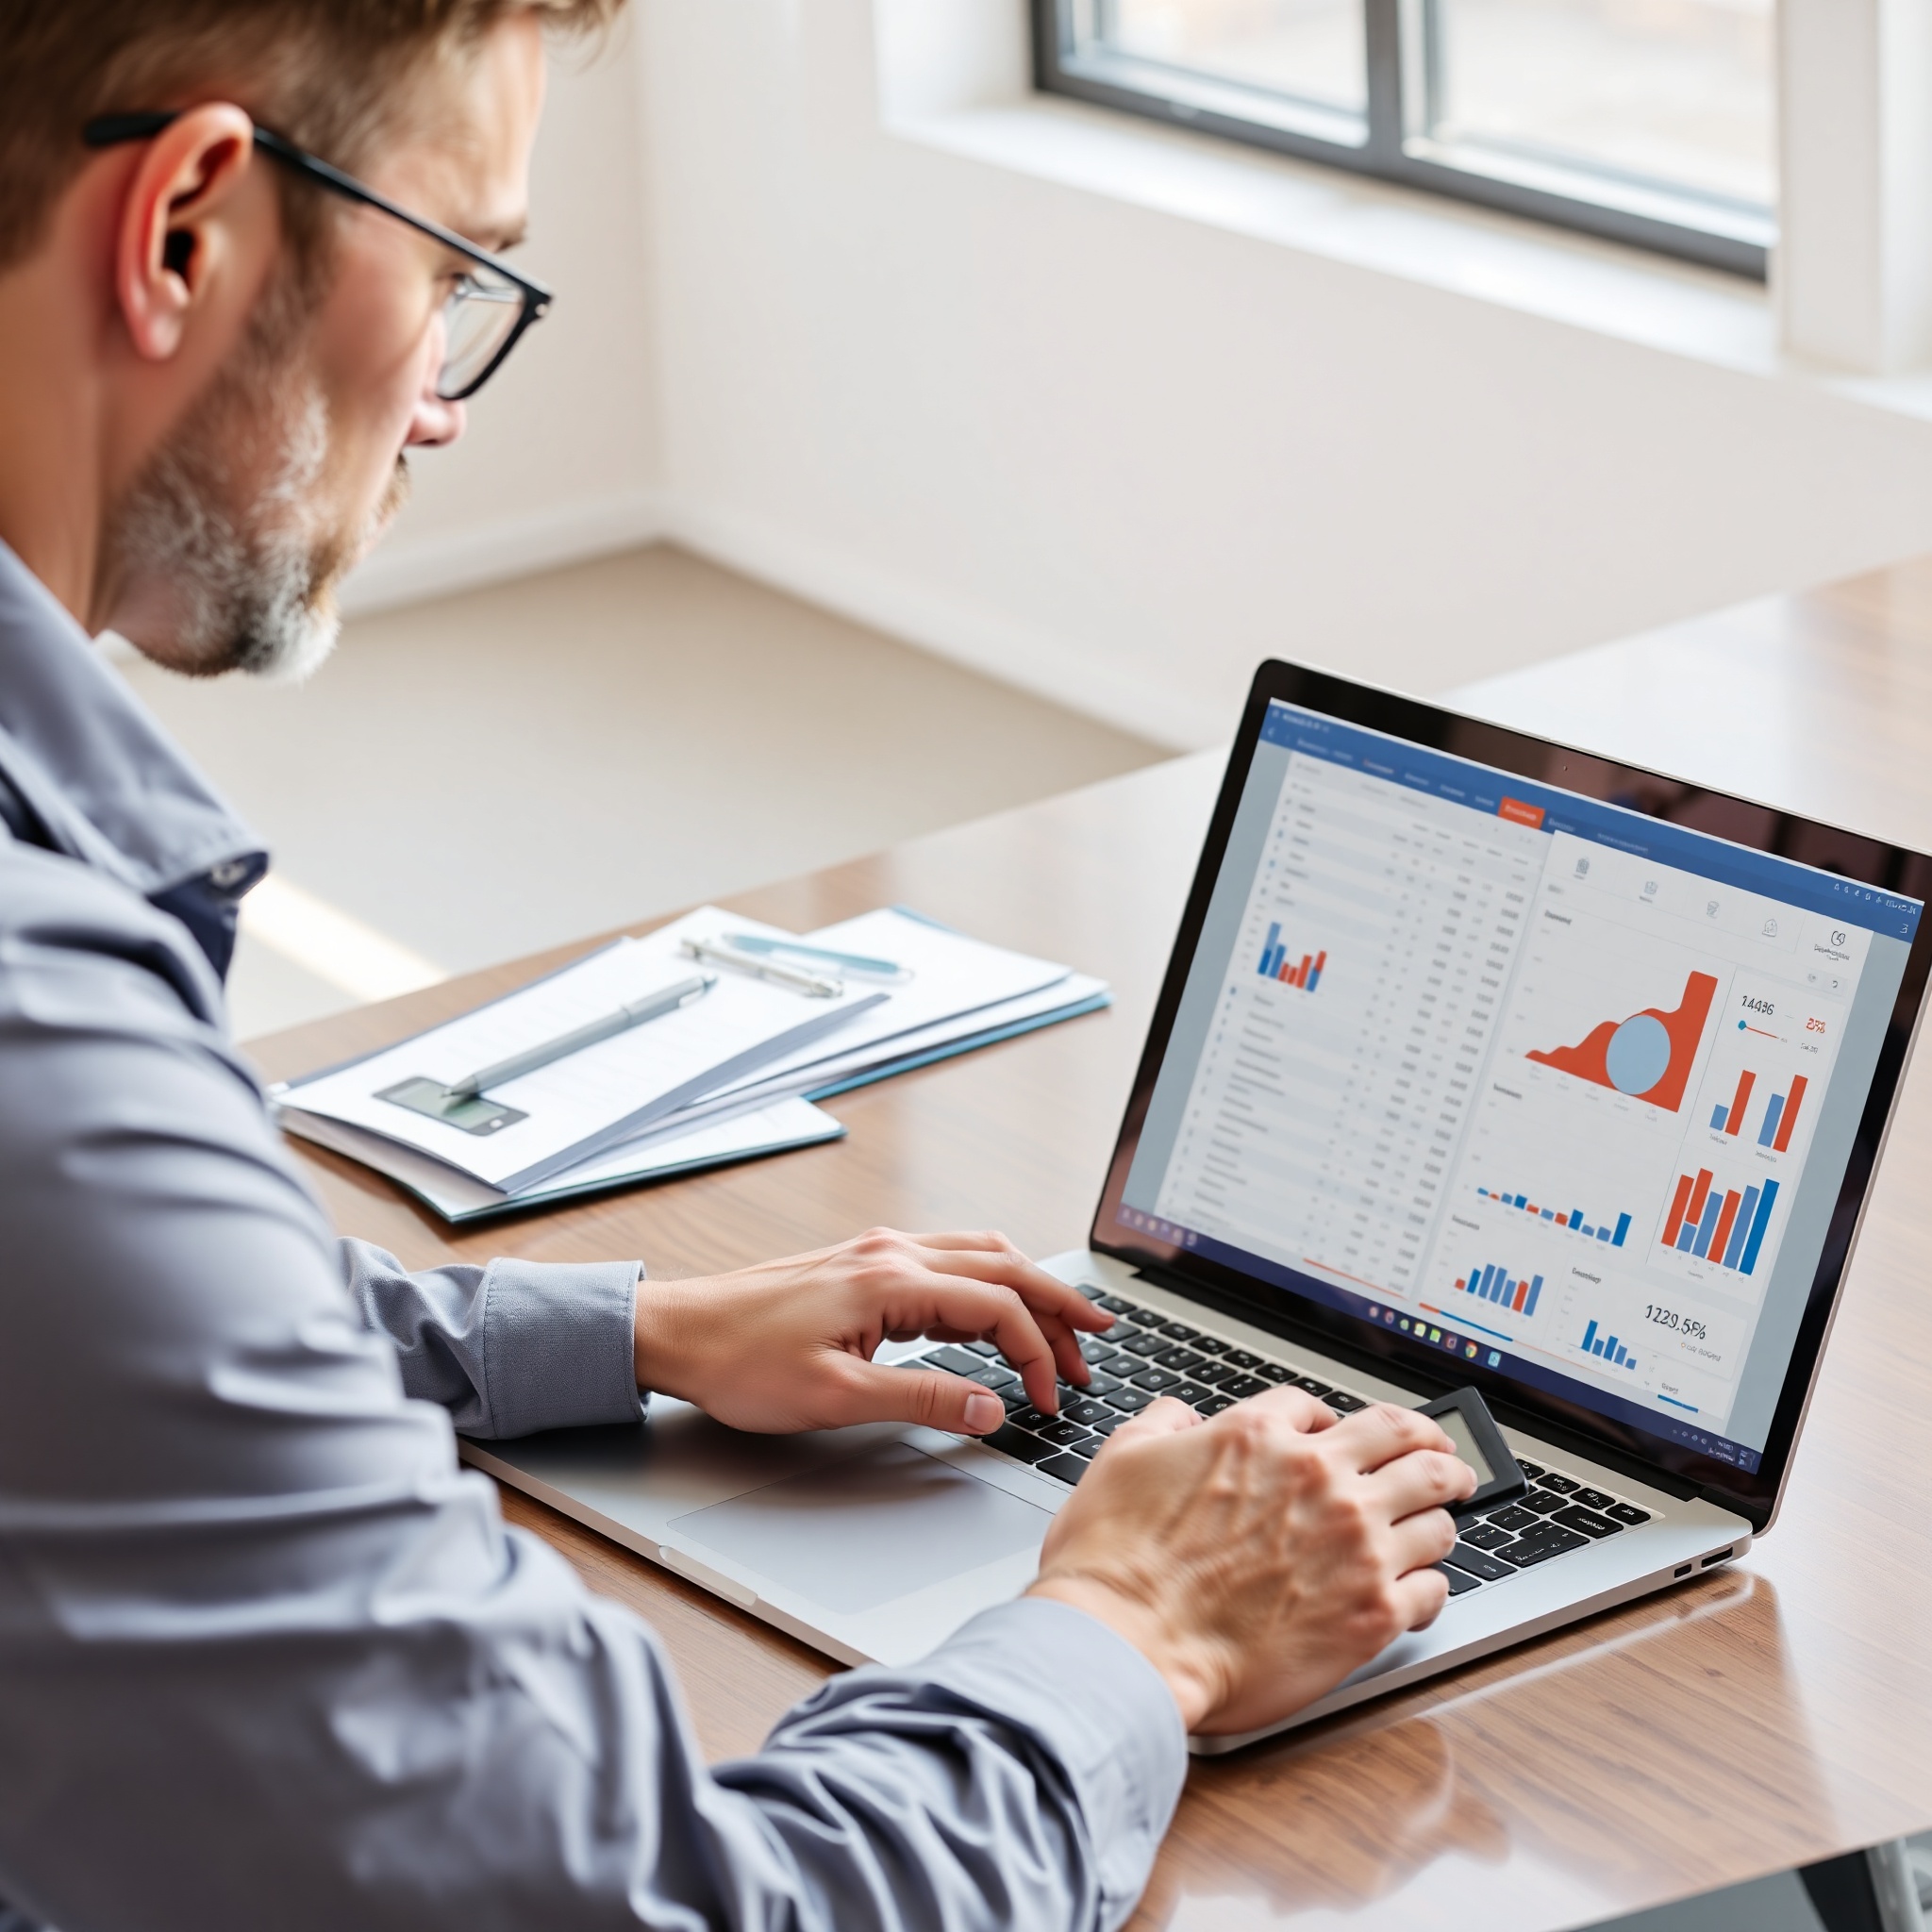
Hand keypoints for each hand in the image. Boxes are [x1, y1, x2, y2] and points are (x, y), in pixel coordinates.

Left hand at [633, 1227, 1111, 1434]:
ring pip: (981, 1254)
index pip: (998, 1306)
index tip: (1051, 1398)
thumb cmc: (741, 1362)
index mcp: (892, 1279)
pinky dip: (991, 1279)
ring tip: (1066, 1323)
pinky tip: (996, 1305)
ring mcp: (879, 1251)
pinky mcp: (864, 1263)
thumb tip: (992, 1406)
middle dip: (1058, 1307)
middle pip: (1004, 1267)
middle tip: (1099, 1344)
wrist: (678, 1332)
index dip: (1038, 1353)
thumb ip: (923, 1399)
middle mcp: (893, 1252)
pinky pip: (950, 1259)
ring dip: (1029, 1288)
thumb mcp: (835, 1398)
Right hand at [1027, 1390, 1474, 1734]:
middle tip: (1445, 1460)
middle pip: (1410, 1442)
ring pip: (1437, 1513)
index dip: (1330, 1421)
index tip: (1340, 1437)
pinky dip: (1430, 1586)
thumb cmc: (1116, 1564)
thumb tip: (1180, 1416)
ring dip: (1438, 1516)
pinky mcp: (1373, 1613)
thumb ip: (1162, 1425)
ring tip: (1438, 1524)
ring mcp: (1355, 1545)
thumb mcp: (1122, 1458)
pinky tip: (1417, 1590)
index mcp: (1259, 1437)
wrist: (1129, 1646)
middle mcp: (1320, 1480)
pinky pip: (1434, 1588)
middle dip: (1433, 1447)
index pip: (1319, 1408)